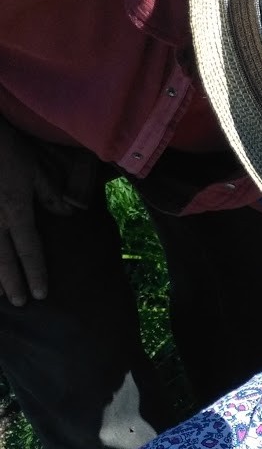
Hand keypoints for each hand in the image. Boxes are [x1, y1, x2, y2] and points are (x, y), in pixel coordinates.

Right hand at [0, 118, 69, 304]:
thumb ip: (49, 192)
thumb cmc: (4, 144)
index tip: (41, 294)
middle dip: (11, 282)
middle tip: (19, 303)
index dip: (35, 273)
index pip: (29, 249)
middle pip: (2, 257)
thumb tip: (67, 214)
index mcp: (15, 209)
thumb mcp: (33, 165)